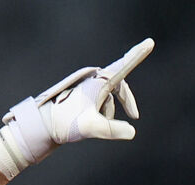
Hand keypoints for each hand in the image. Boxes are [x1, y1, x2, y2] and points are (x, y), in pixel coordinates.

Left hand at [3, 38, 153, 159]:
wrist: (43, 126)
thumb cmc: (64, 123)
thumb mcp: (91, 128)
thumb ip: (113, 130)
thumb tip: (131, 132)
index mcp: (98, 82)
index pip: (123, 66)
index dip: (137, 55)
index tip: (150, 42)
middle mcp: (94, 82)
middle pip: (120, 85)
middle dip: (127, 101)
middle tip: (135, 115)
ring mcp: (89, 89)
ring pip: (110, 96)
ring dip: (111, 111)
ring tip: (101, 126)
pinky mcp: (84, 97)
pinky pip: (101, 102)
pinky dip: (103, 113)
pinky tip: (94, 124)